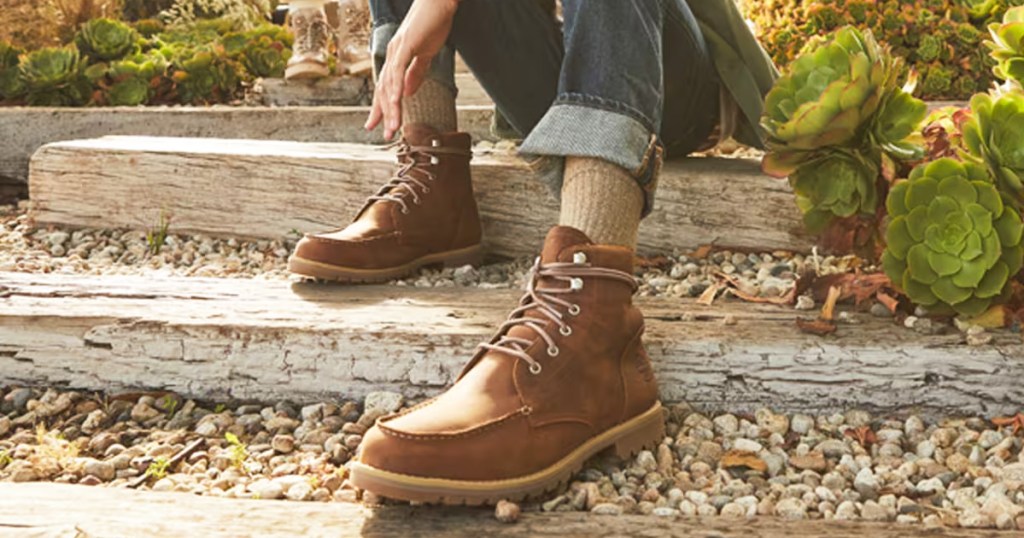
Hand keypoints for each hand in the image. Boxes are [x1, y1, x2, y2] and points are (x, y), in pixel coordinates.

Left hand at [365, 0, 459, 139]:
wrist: (440, 2)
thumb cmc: (434, 24)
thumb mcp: (425, 54)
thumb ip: (416, 72)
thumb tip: (408, 92)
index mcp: (396, 58)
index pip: (386, 87)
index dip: (382, 108)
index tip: (379, 126)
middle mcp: (392, 55)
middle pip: (383, 90)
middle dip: (383, 114)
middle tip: (383, 135)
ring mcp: (397, 50)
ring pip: (390, 85)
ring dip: (391, 108)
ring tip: (393, 127)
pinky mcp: (406, 45)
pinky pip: (399, 70)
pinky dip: (396, 88)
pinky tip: (396, 102)